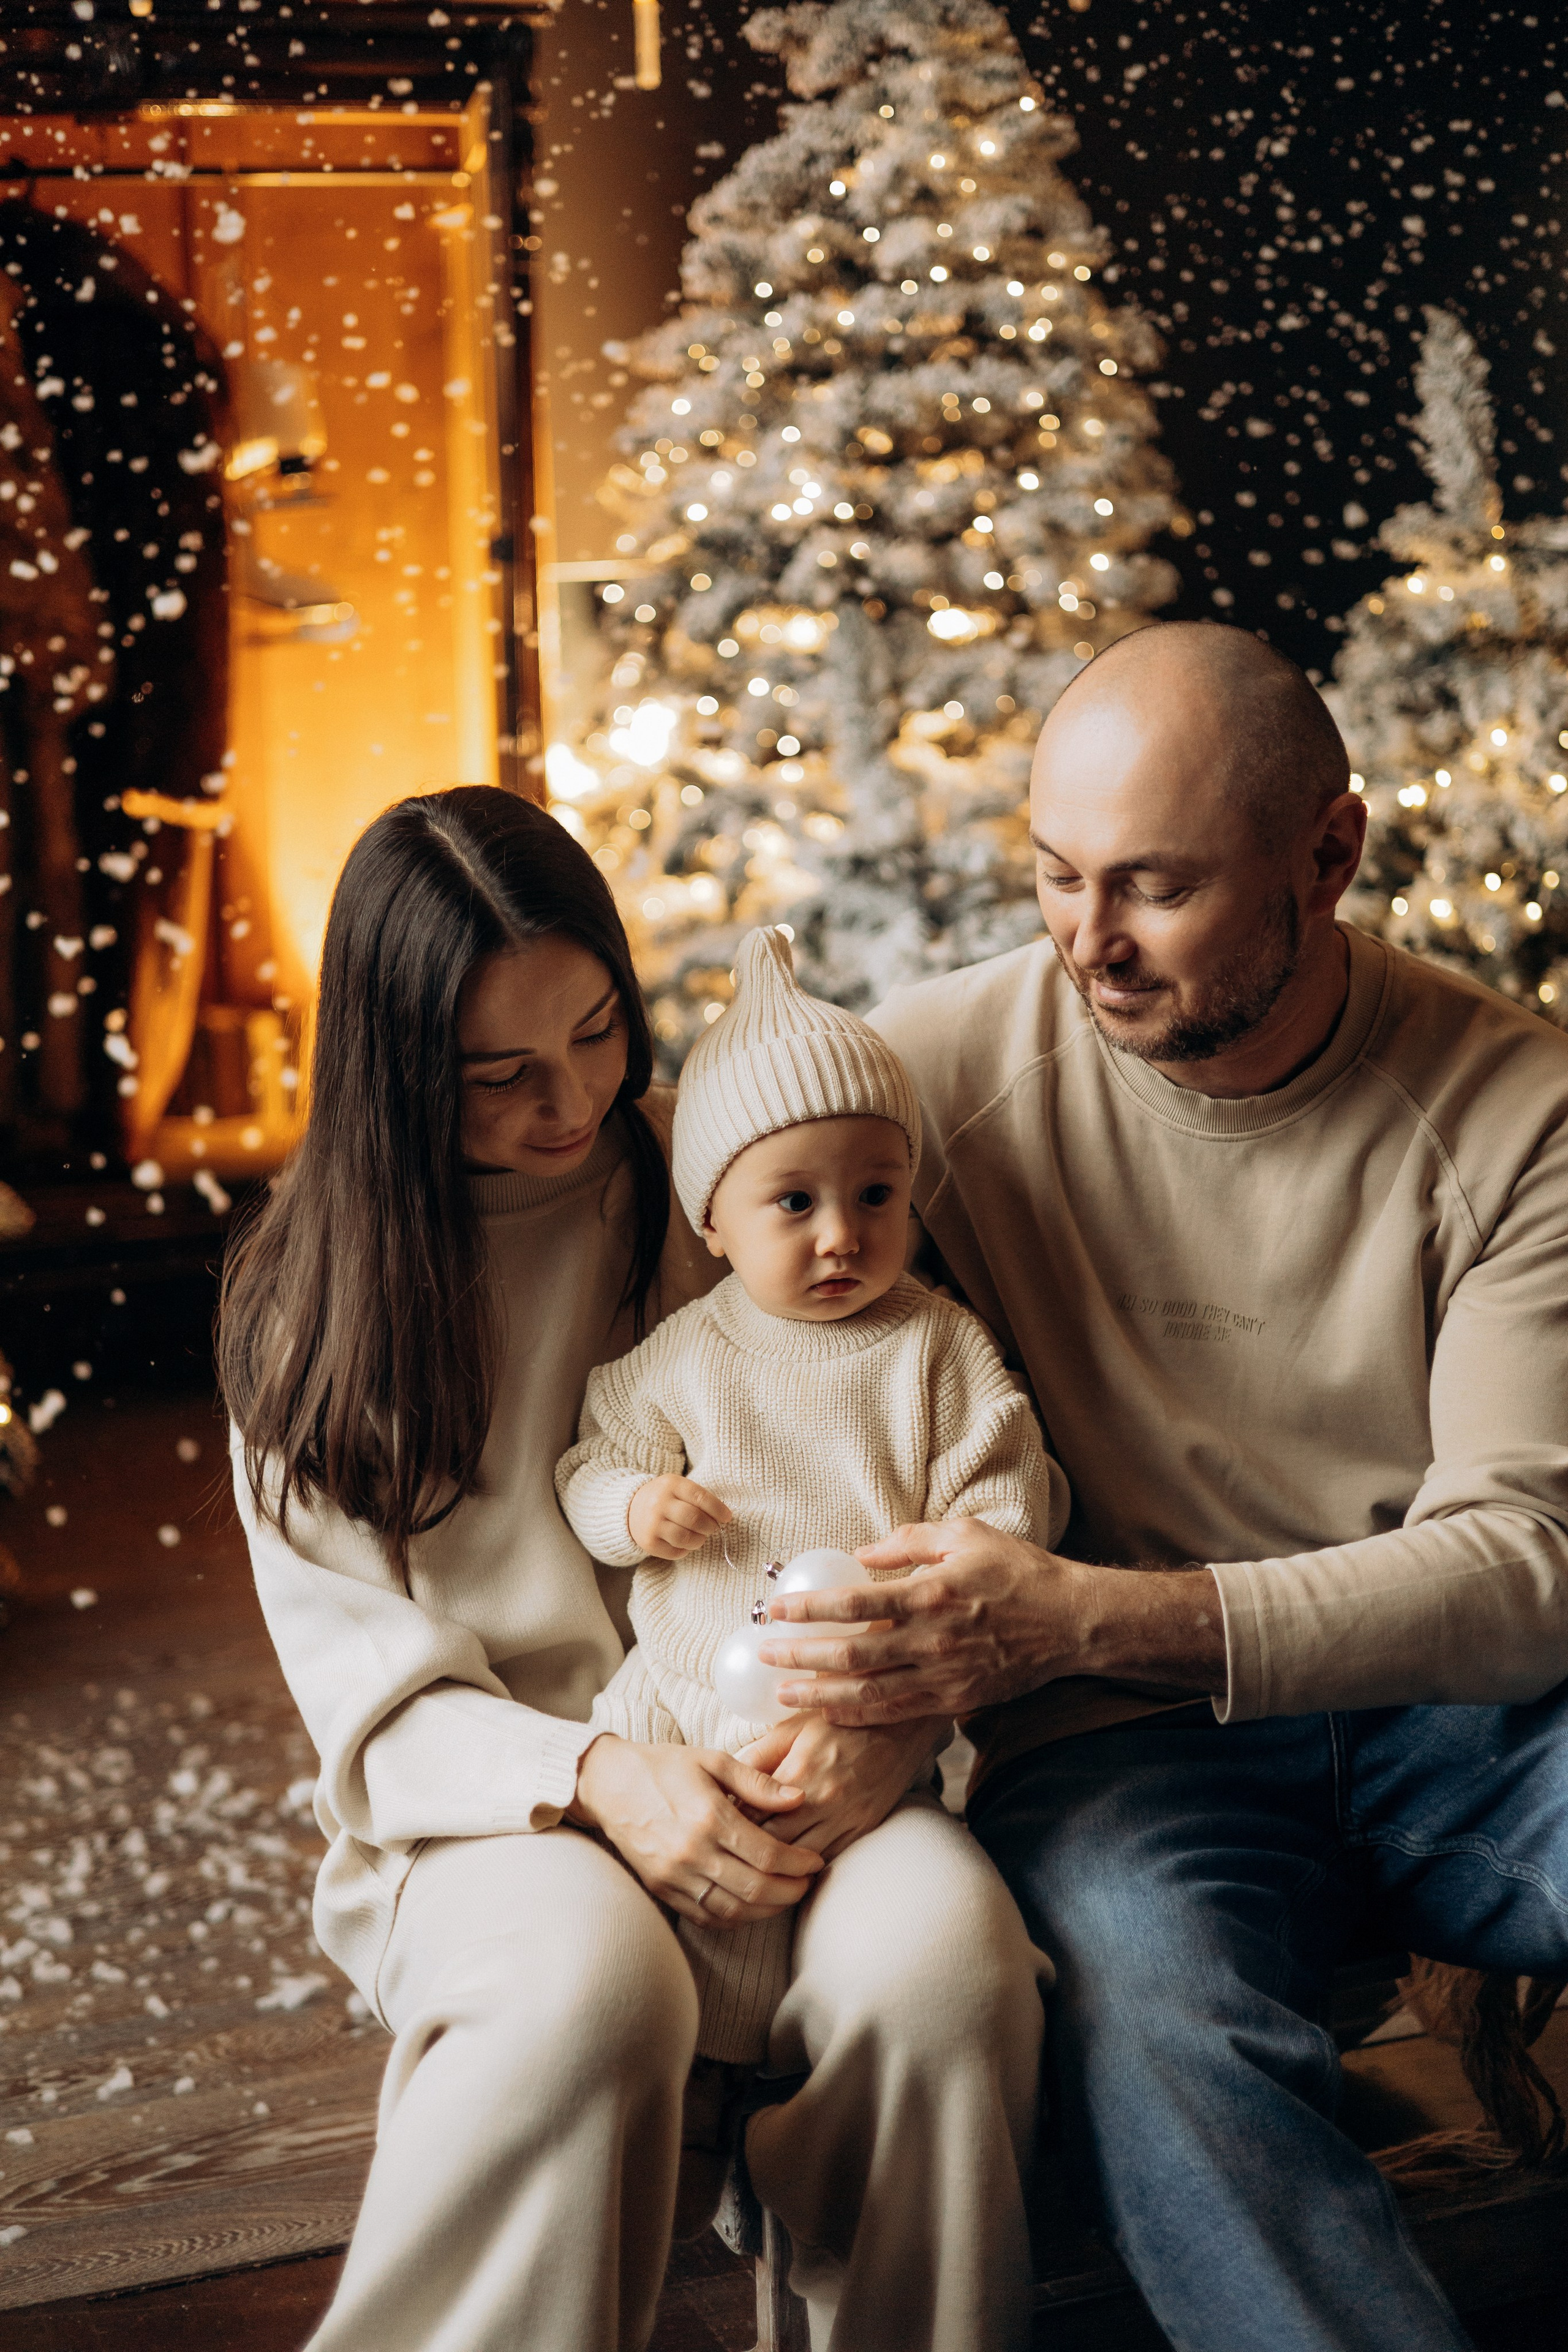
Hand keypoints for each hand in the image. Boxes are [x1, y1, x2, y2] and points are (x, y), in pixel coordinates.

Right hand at [568, 1734, 822, 1926]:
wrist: (609, 1784)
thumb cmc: (665, 1767)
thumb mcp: (713, 1761)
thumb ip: (758, 1783)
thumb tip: (800, 1798)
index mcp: (708, 1816)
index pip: (767, 1854)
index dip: (799, 1863)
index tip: (815, 1861)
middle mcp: (691, 1851)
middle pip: (755, 1889)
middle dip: (790, 1890)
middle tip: (808, 1883)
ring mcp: (674, 1875)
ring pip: (732, 1911)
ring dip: (767, 1910)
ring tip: (786, 1895)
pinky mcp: (662, 1889)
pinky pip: (705, 1917)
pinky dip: (734, 1919)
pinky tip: (751, 1906)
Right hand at [627, 1474, 731, 1560]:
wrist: (630, 1509)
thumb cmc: (664, 1498)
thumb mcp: (678, 1487)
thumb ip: (699, 1498)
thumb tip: (723, 1517)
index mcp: (671, 1484)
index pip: (700, 1497)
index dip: (718, 1509)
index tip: (727, 1517)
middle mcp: (659, 1503)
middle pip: (694, 1519)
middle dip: (710, 1526)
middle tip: (713, 1528)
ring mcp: (652, 1524)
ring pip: (686, 1538)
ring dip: (700, 1540)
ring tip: (700, 1537)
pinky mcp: (649, 1543)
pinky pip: (676, 1552)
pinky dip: (686, 1550)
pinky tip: (685, 1543)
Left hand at [736, 1713, 948, 1858]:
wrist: (899, 1726)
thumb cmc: (839, 1721)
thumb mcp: (792, 1727)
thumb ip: (758, 1757)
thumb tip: (725, 1786)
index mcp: (799, 1773)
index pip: (752, 1815)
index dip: (731, 1824)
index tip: (717, 1825)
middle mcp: (822, 1801)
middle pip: (772, 1844)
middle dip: (749, 1850)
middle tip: (730, 1851)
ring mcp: (845, 1819)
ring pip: (800, 1861)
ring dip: (777, 1866)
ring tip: (755, 1865)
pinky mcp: (862, 1829)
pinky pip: (828, 1859)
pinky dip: (806, 1867)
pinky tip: (790, 1867)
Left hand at [756, 1519, 1225, 1725]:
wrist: (1071, 1623)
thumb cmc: (1019, 1572)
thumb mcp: (965, 1536)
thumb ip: (909, 1543)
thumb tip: (862, 1553)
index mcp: (931, 1593)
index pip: (854, 1602)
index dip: (809, 1607)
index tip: (774, 1607)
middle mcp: (932, 1639)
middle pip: (851, 1652)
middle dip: (802, 1654)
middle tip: (764, 1654)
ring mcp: (943, 1676)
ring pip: (869, 1693)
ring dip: (820, 1693)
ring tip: (782, 1692)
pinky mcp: (954, 1700)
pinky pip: (897, 1713)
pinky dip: (859, 1714)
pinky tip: (829, 1711)